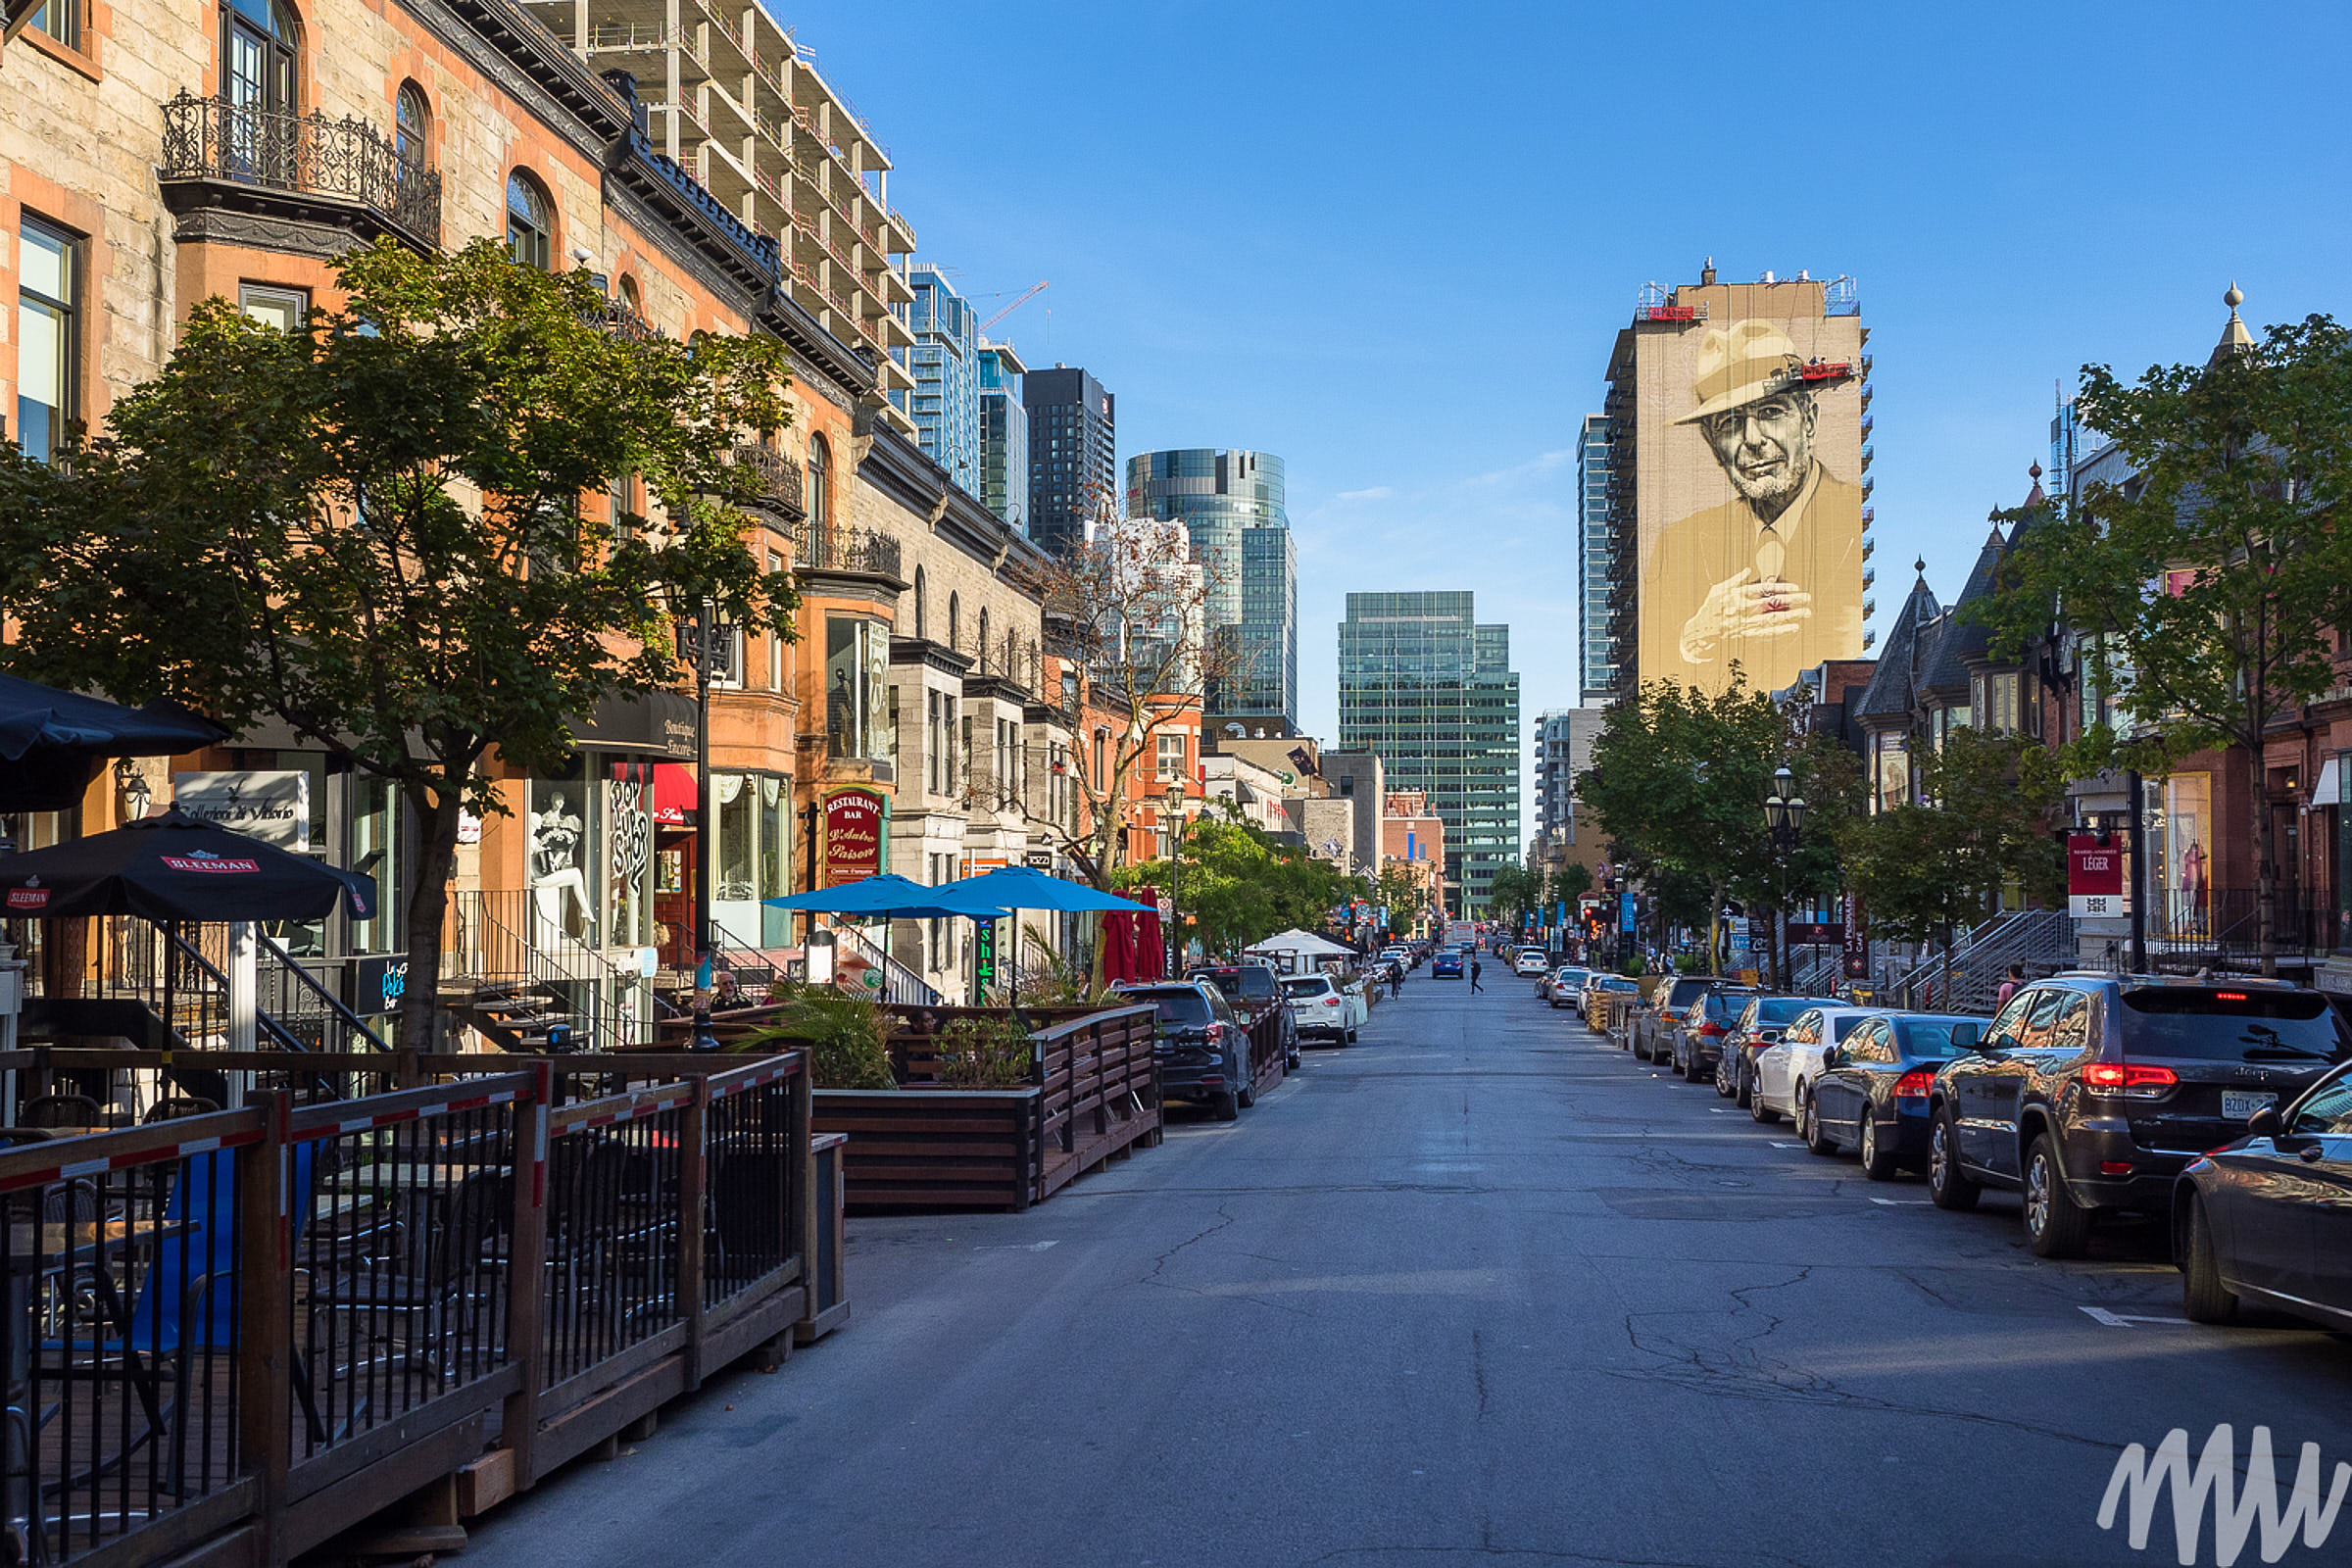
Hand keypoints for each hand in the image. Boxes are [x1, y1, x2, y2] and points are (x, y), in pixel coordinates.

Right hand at [1680, 569, 1814, 662]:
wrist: (1701, 630)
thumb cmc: (1710, 608)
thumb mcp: (1718, 589)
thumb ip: (1735, 579)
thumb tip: (1749, 569)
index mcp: (1739, 595)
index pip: (1765, 590)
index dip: (1782, 588)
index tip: (1796, 587)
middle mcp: (1745, 609)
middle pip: (1773, 603)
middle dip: (1792, 601)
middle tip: (1808, 598)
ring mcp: (1747, 622)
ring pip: (1774, 618)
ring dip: (1792, 615)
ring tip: (1807, 612)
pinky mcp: (1747, 634)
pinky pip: (1767, 632)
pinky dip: (1781, 630)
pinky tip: (1794, 627)